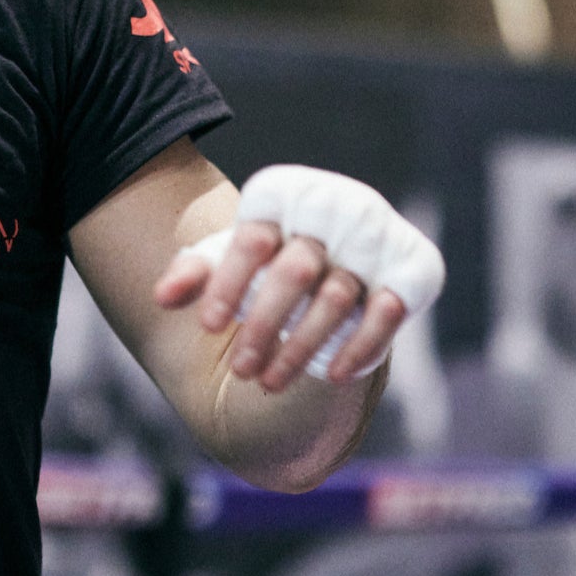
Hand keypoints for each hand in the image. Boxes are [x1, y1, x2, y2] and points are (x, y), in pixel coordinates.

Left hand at [154, 165, 443, 391]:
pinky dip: (361, 346)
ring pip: (335, 298)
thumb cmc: (271, 255)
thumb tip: (161, 298)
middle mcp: (334, 204)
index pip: (251, 240)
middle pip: (294, 272)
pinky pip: (388, 311)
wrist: (338, 250)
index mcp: (283, 192)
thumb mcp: (229, 258)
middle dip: (262, 326)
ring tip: (268, 382)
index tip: (206, 327)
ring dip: (301, 347)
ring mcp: (376, 233)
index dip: (227, 285)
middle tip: (240, 371)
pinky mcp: (413, 265)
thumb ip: (195, 273)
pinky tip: (333, 376)